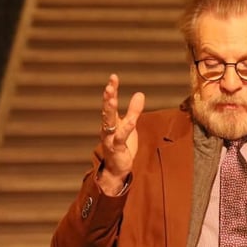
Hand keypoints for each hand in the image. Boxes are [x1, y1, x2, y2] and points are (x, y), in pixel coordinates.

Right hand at [97, 74, 144, 194]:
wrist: (117, 169)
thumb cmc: (122, 146)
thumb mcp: (129, 126)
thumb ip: (133, 111)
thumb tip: (140, 93)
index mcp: (110, 122)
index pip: (110, 102)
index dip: (112, 89)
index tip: (113, 77)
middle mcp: (107, 128)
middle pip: (107, 110)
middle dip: (108, 97)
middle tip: (109, 86)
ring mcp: (110, 138)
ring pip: (109, 122)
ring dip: (109, 110)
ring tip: (111, 98)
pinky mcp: (116, 148)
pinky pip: (120, 137)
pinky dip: (126, 129)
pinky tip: (131, 121)